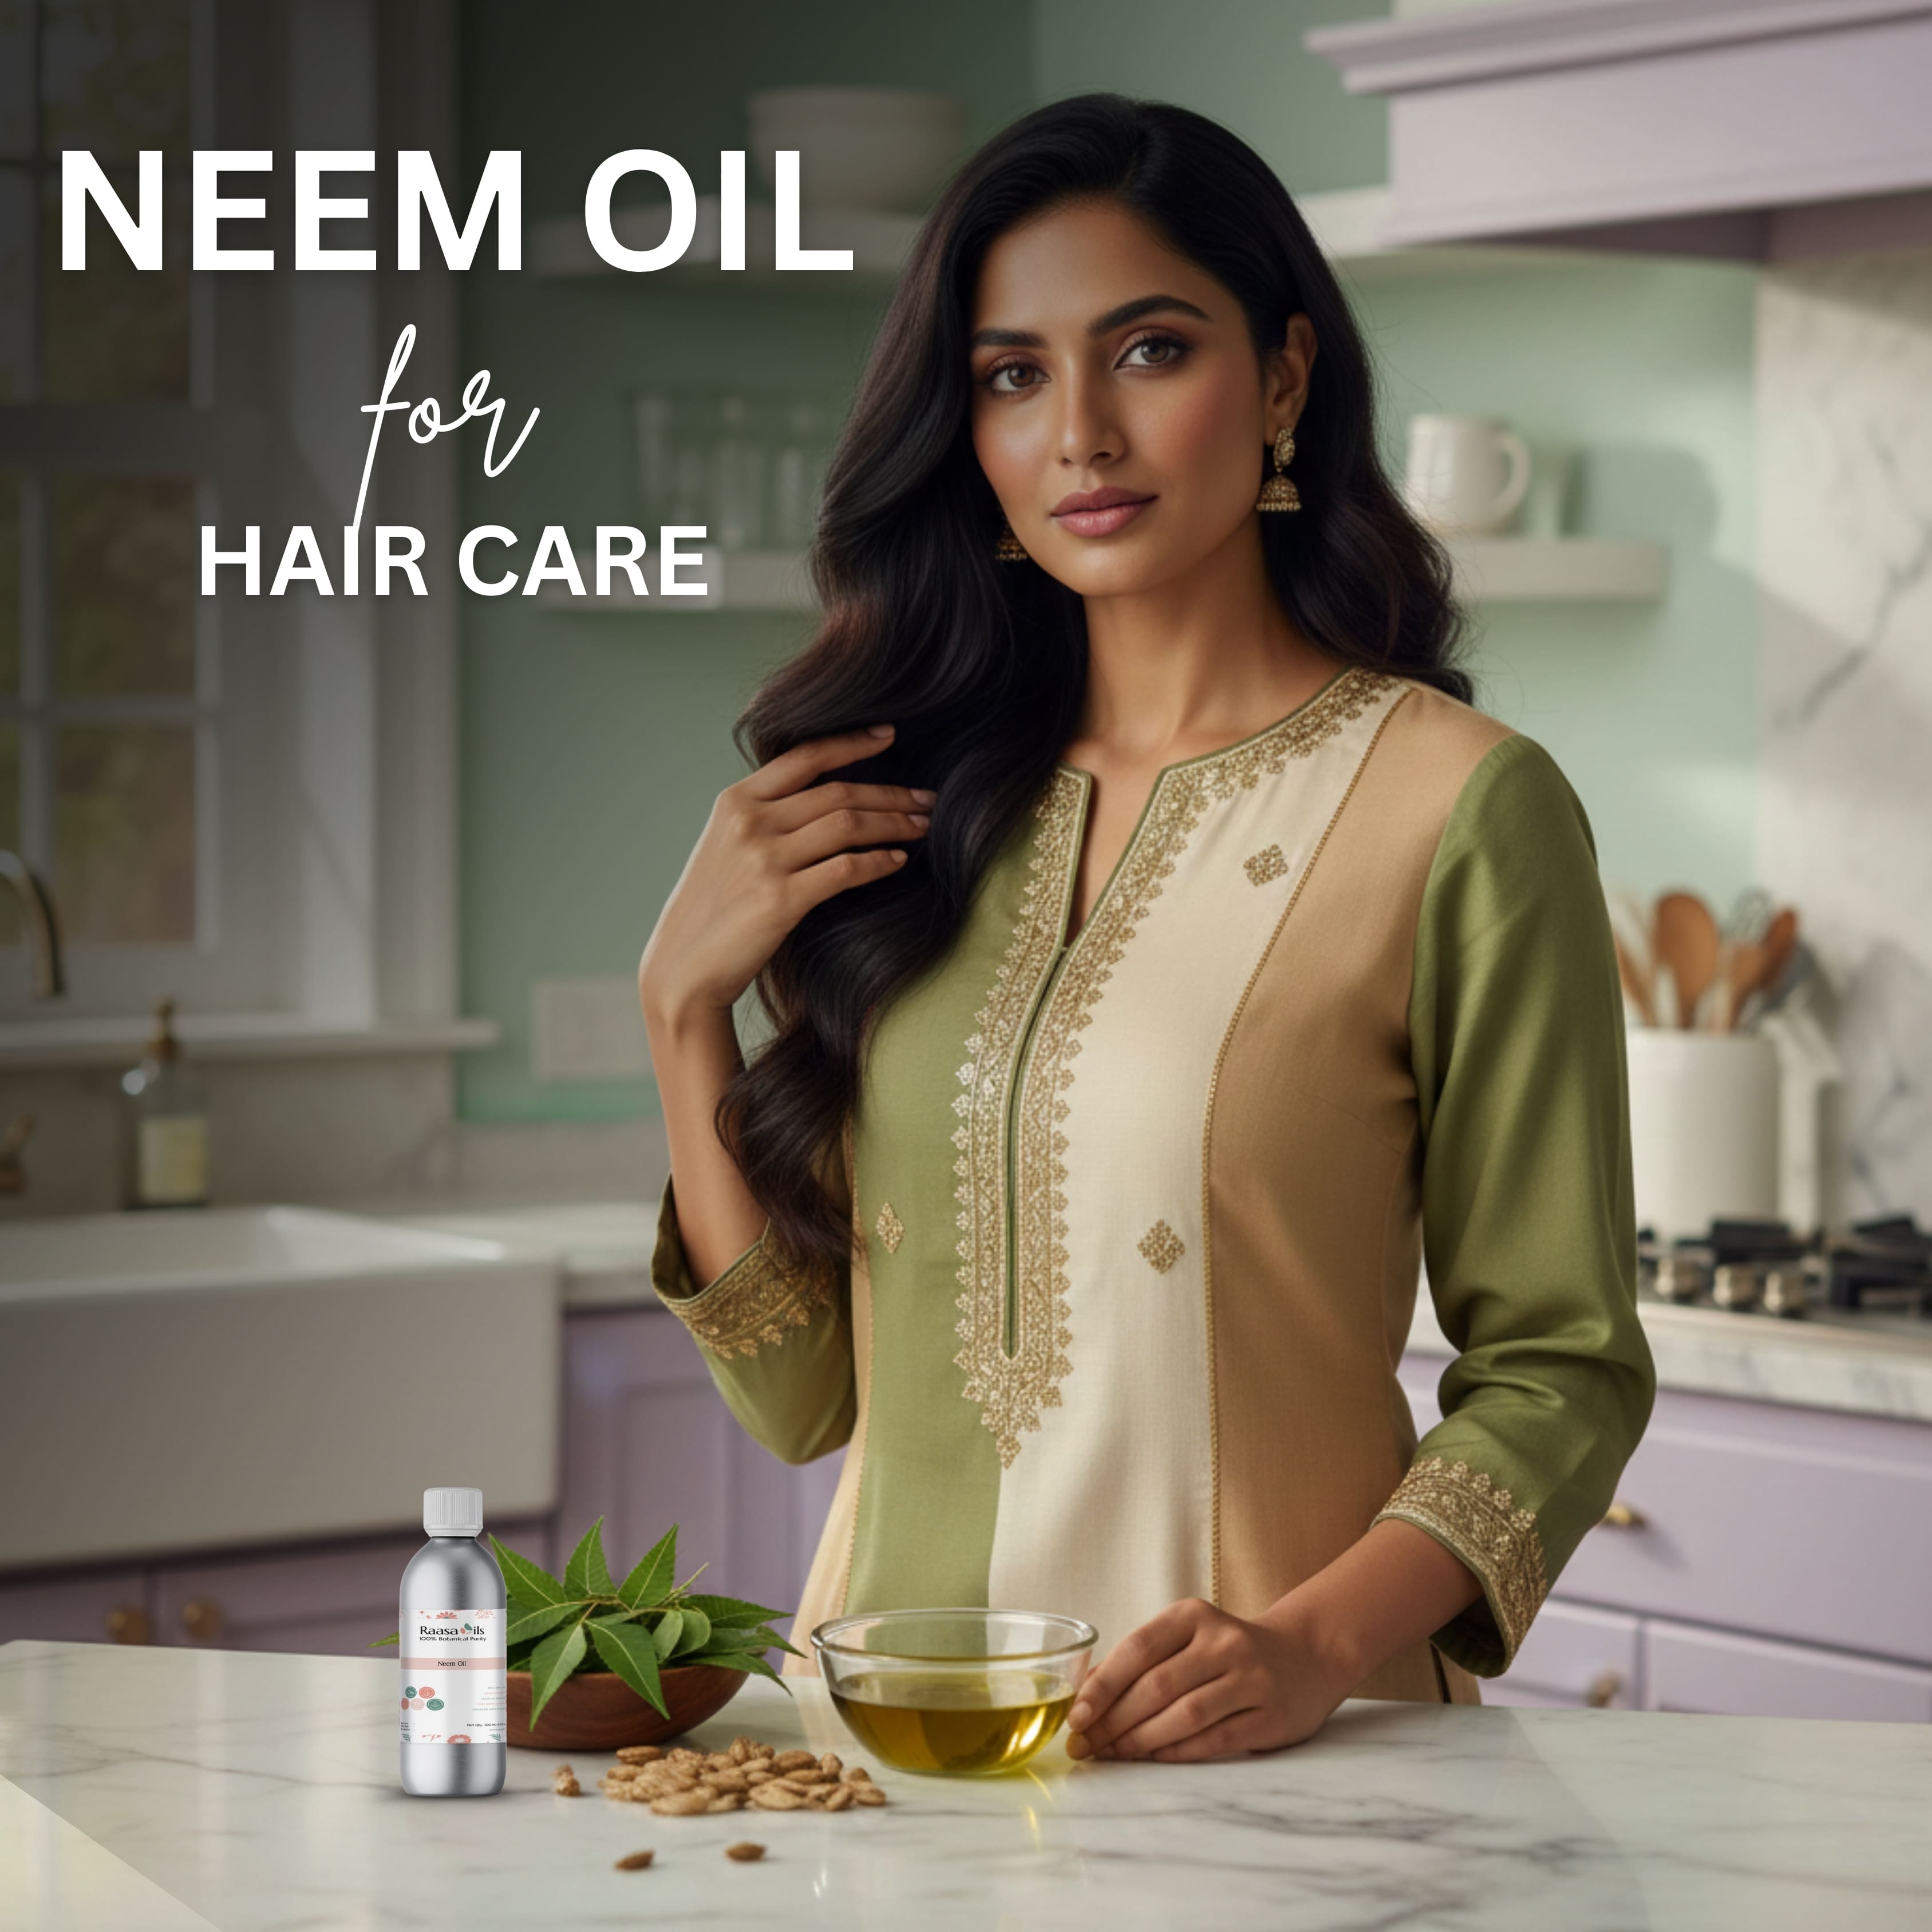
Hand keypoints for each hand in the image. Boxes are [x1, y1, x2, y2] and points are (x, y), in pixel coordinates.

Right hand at [638, 723, 935, 1020]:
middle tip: (927, 799)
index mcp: (735, 801)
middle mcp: (749, 823)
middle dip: (891, 793)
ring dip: (894, 823)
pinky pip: (846, 869)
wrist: (683, 966)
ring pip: (848, 824)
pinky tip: (898, 861)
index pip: (804, 757)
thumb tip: (823, 797)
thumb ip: (765, 816)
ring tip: (922, 827)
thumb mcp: (726, 846)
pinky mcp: (781, 900)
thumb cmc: (711, 908)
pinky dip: (879, 861)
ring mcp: (764, 860)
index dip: (852, 742)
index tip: (889, 735)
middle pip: (837, 792)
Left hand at [1063, 1597, 1352, 1763]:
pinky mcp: (1270, 1716)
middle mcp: (1224, 1641)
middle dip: (1114, 1721)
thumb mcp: (1186, 1639)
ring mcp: (1251, 1678)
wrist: (1305, 1657)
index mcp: (1194, 1615)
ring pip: (1184, 1715)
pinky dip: (1178, 1753)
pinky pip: (1215, 1739)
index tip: (1076, 1716)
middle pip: (1157, 1686)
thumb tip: (1084, 1694)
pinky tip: (1154, 1759)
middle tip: (1086, 1746)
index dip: (1102, 1685)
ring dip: (1141, 1741)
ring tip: (1113, 1755)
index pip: (1137, 1649)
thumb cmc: (1226, 1653)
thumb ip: (1139, 1661)